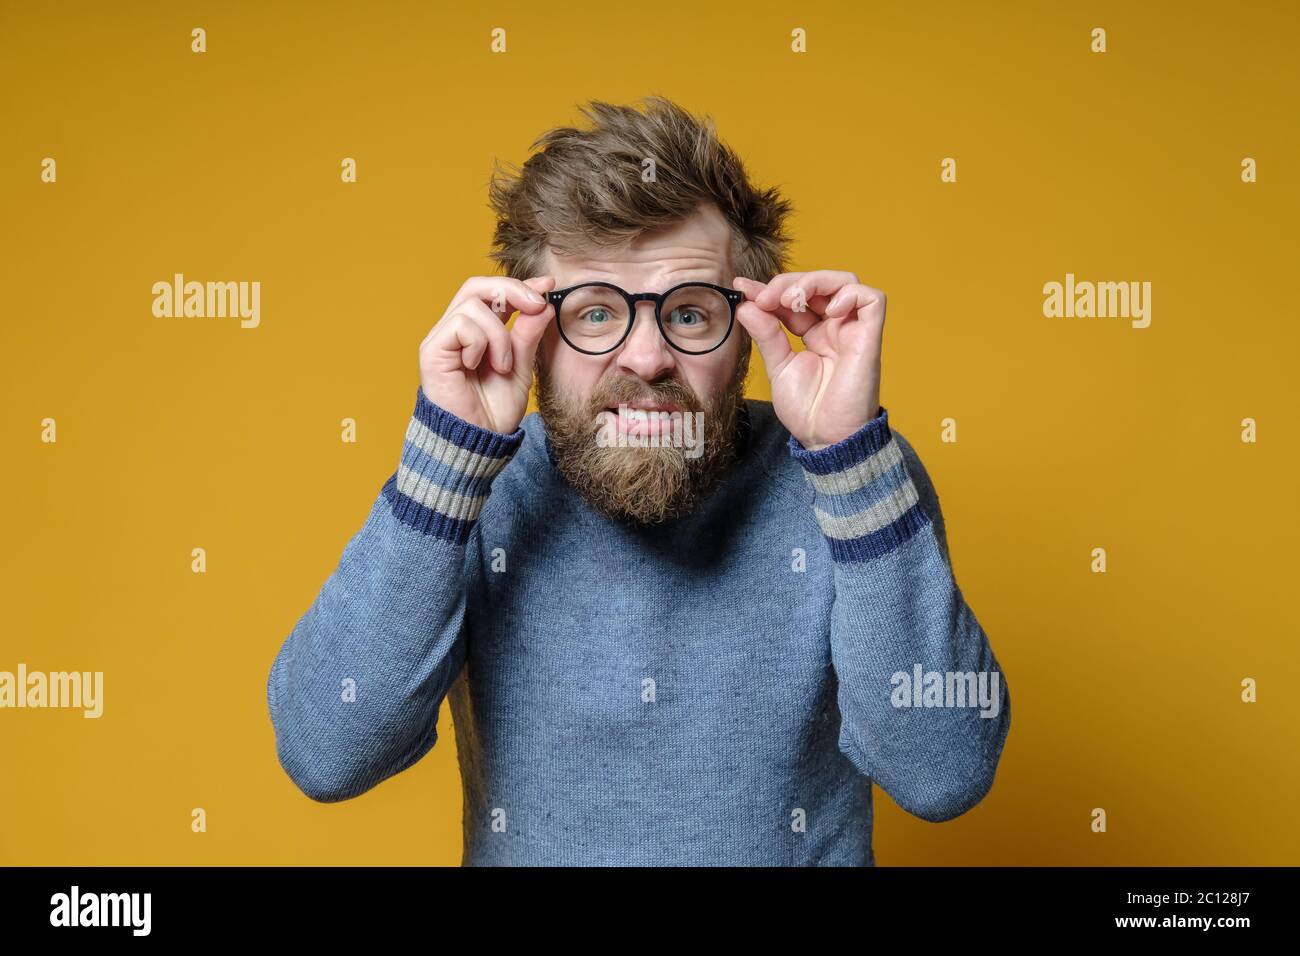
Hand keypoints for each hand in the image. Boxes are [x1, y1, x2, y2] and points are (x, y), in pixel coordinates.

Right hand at [419, 275, 555, 433]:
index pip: (493, 293)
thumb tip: (544, 303)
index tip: (547, 286)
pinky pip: (461, 325)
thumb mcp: (522, 367)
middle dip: (511, 290)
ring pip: (473, 305)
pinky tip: (478, 366)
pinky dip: (480, 343)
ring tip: (503, 365)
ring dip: (499, 334)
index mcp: (477, 332)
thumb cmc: (494, 410)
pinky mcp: (432, 350)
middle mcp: (456, 331)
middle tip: (535, 306)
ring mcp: (442, 339)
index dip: (519, 285)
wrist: (478, 442)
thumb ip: (528, 335)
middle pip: (477, 286)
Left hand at [733, 271, 884, 449]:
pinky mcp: (870, 338)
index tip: (742, 287)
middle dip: (789, 282)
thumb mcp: (778, 366)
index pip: (794, 298)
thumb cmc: (808, 410)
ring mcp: (853, 331)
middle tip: (766, 298)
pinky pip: (872, 299)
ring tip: (792, 300)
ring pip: (845, 282)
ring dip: (815, 281)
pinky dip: (848, 294)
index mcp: (814, 334)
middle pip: (819, 283)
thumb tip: (746, 305)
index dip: (770, 288)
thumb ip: (766, 335)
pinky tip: (827, 310)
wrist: (826, 439)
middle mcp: (835, 328)